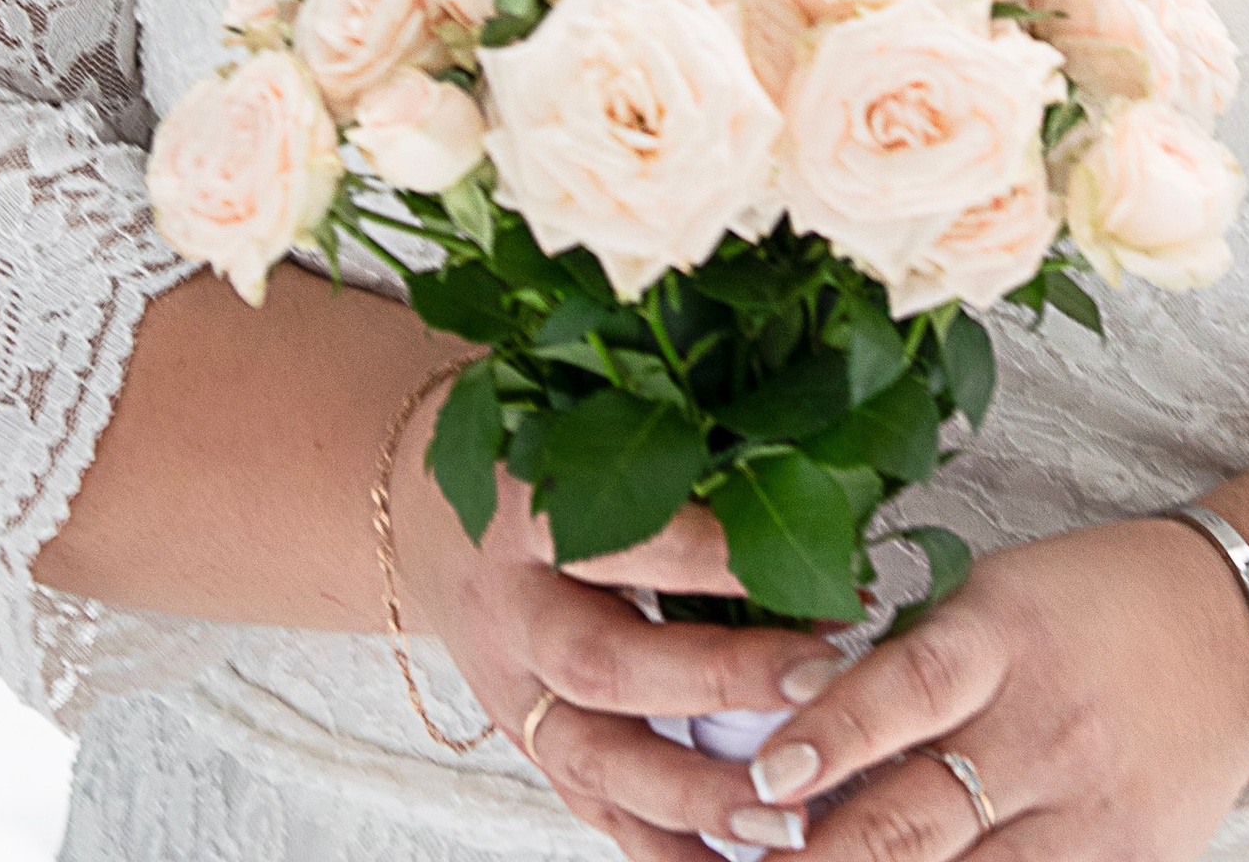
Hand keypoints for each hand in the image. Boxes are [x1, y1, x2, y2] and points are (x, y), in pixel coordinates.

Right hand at [392, 444, 839, 861]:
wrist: (424, 519)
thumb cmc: (534, 460)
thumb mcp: (585, 428)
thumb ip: (680, 452)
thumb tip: (824, 469)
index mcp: (529, 512)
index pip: (626, 538)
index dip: (720, 555)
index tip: (814, 560)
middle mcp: (513, 608)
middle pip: (606, 662)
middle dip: (719, 680)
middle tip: (821, 678)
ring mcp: (514, 692)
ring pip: (596, 759)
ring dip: (696, 797)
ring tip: (786, 817)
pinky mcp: (529, 746)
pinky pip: (593, 811)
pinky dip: (662, 850)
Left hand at [732, 518, 1248, 861]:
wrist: (1236, 639)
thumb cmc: (1091, 606)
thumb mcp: (995, 599)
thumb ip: (909, 667)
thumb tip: (795, 732)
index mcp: (1003, 636)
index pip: (907, 690)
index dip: (833, 735)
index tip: (768, 775)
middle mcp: (1043, 727)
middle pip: (917, 816)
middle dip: (822, 859)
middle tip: (751, 859)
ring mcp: (1085, 811)